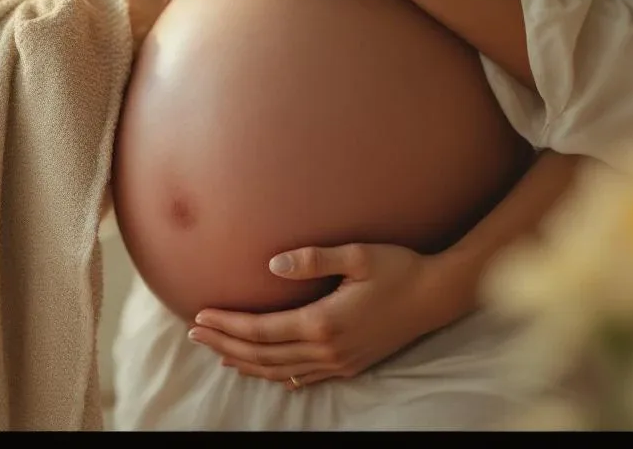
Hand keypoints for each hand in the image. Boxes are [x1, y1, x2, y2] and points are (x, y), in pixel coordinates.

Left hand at [188, 242, 459, 389]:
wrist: (438, 295)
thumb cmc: (399, 267)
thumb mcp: (358, 254)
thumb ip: (312, 258)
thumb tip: (270, 263)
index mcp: (323, 322)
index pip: (261, 330)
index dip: (227, 326)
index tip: (199, 318)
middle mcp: (327, 349)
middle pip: (263, 355)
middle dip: (225, 346)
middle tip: (194, 335)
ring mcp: (340, 361)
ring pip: (280, 371)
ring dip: (245, 363)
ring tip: (219, 354)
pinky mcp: (351, 365)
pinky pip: (305, 377)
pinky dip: (278, 375)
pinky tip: (266, 372)